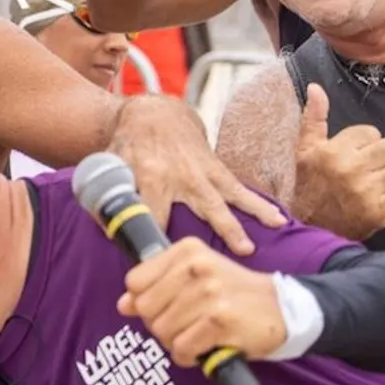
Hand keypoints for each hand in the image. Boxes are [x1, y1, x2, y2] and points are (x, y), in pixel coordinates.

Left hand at [111, 96, 284, 256]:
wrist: (155, 114)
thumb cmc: (129, 145)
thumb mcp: (112, 163)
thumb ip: (108, 192)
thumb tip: (105, 227)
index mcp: (150, 174)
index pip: (152, 214)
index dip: (153, 241)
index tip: (158, 270)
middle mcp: (181, 175)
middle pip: (199, 208)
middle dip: (210, 232)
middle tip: (217, 259)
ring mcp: (202, 173)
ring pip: (226, 200)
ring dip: (241, 223)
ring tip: (251, 247)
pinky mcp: (217, 170)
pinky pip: (240, 189)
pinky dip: (259, 204)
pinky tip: (278, 219)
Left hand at [117, 236, 286, 366]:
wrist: (283, 308)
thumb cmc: (232, 293)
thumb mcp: (195, 278)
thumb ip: (156, 287)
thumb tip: (123, 305)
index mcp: (186, 251)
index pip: (135, 282)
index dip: (144, 302)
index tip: (165, 306)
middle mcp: (197, 267)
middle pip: (146, 309)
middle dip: (159, 325)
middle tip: (183, 326)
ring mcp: (209, 294)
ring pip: (162, 331)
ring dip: (175, 342)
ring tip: (196, 336)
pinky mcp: (221, 321)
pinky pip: (182, 348)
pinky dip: (188, 356)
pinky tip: (203, 349)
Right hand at [291, 84, 384, 239]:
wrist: (304, 229)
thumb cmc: (302, 188)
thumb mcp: (302, 150)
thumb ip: (313, 118)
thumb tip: (316, 89)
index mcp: (331, 152)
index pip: (370, 133)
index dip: (363, 142)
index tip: (352, 153)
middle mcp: (350, 171)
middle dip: (380, 157)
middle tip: (365, 167)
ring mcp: (366, 193)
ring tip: (369, 184)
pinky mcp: (378, 213)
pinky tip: (374, 199)